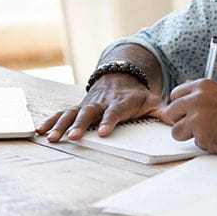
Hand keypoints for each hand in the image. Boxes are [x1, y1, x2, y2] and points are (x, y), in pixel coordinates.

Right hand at [36, 73, 171, 141]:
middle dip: (81, 125)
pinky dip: (51, 120)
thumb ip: (162, 112)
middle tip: (74, 137)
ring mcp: (88, 104)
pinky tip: (40, 131)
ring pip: (72, 113)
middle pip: (89, 113)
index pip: (114, 112)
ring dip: (62, 125)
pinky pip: (62, 113)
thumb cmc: (137, 95)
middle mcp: (101, 102)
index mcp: (120, 102)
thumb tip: (175, 121)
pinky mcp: (78, 106)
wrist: (120, 77)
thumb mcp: (152, 101)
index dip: (109, 121)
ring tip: (52, 138)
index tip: (103, 132)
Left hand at [165, 78, 216, 154]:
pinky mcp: (202, 136)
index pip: (175, 95)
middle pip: (171, 112)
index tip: (186, 113)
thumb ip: (205, 94)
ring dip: (189, 135)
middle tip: (194, 126)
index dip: (180, 106)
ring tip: (209, 133)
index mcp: (202, 86)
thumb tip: (190, 96)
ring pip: (176, 131)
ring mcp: (197, 118)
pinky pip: (194, 143)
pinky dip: (205, 143)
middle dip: (180, 120)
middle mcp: (196, 99)